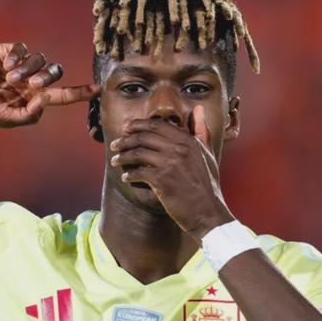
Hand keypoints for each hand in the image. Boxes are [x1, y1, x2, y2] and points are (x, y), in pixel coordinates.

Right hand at [0, 43, 99, 126]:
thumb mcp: (8, 120)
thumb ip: (30, 115)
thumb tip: (46, 99)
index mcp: (32, 98)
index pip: (61, 95)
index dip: (79, 93)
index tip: (97, 90)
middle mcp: (29, 81)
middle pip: (55, 73)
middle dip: (48, 78)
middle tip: (31, 85)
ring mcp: (19, 65)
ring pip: (40, 59)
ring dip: (29, 70)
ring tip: (10, 79)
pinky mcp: (6, 51)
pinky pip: (22, 49)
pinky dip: (17, 58)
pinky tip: (4, 67)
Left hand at [109, 106, 233, 239]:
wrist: (207, 212)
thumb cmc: (207, 185)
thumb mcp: (207, 154)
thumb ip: (201, 130)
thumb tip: (198, 108)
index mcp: (189, 140)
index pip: (157, 125)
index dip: (138, 125)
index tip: (126, 128)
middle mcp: (179, 149)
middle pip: (143, 137)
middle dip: (125, 140)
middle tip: (115, 145)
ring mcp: (170, 164)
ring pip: (137, 153)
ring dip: (122, 156)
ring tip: (114, 160)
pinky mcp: (162, 181)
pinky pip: (138, 173)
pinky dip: (129, 175)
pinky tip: (125, 178)